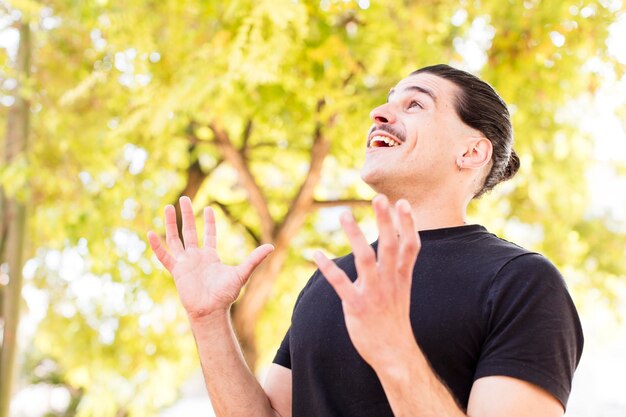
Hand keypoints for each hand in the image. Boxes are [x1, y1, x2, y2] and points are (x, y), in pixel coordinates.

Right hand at [147, 196, 273, 319]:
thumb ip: (254, 259)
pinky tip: (151, 232)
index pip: (209, 234)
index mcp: (211, 256)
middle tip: (184, 198)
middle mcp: (196, 257)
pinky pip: (165, 256)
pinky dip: (158, 245)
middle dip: (187, 214)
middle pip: (189, 231)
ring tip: (168, 206)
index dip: (208, 222)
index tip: (208, 208)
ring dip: (172, 223)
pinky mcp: (176, 271)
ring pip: (175, 239)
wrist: (211, 310)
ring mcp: (185, 263)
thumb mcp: (242, 273)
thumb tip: (272, 247)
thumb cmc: (226, 295)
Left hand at [313, 195, 420, 368]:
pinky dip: (327, 267)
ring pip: (365, 258)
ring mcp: (374, 293)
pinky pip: (340, 283)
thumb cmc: (395, 320)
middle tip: (379, 196)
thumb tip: (391, 247)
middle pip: (388, 245)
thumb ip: (397, 268)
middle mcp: (390, 281)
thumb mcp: (402, 290)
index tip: (403, 202)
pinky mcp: (356, 306)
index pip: (409, 245)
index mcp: (402, 276)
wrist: (394, 352)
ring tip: (344, 214)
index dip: (407, 224)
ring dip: (354, 235)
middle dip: (384, 220)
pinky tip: (315, 254)